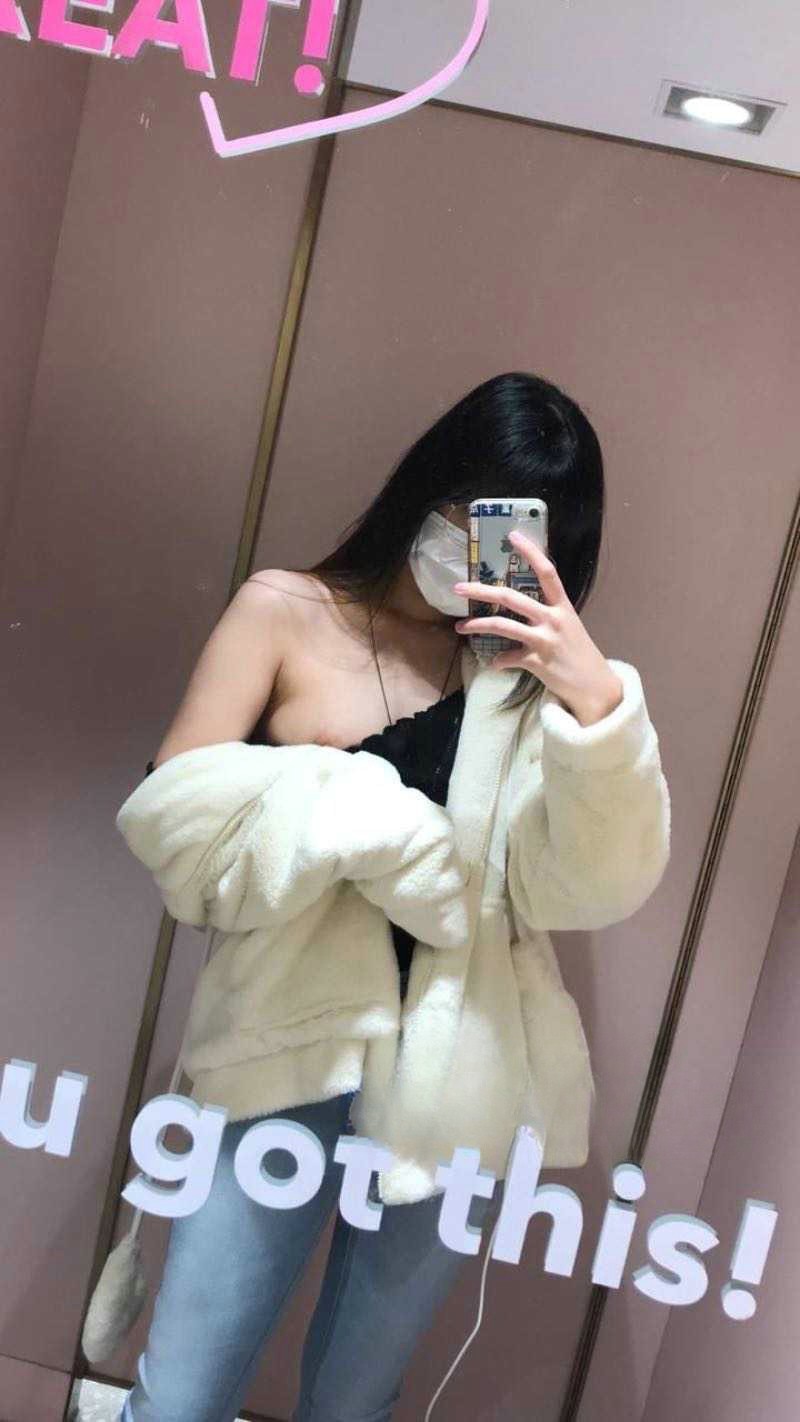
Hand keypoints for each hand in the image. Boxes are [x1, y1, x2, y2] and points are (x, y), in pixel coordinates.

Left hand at [452, 529, 623, 726]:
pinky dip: (497, 661)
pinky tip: (493, 663)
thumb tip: (518, 603)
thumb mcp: (568, 625)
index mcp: (562, 606)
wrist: (595, 686)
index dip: (531, 552)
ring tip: (460, 627)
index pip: (547, 572)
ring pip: (502, 625)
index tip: (512, 535)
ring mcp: (545, 640)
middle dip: (481, 590)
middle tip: (458, 587)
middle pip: (511, 597)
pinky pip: (508, 658)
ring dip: (477, 625)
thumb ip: (547, 612)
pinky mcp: (538, 663)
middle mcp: (554, 619)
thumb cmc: (578, 653)